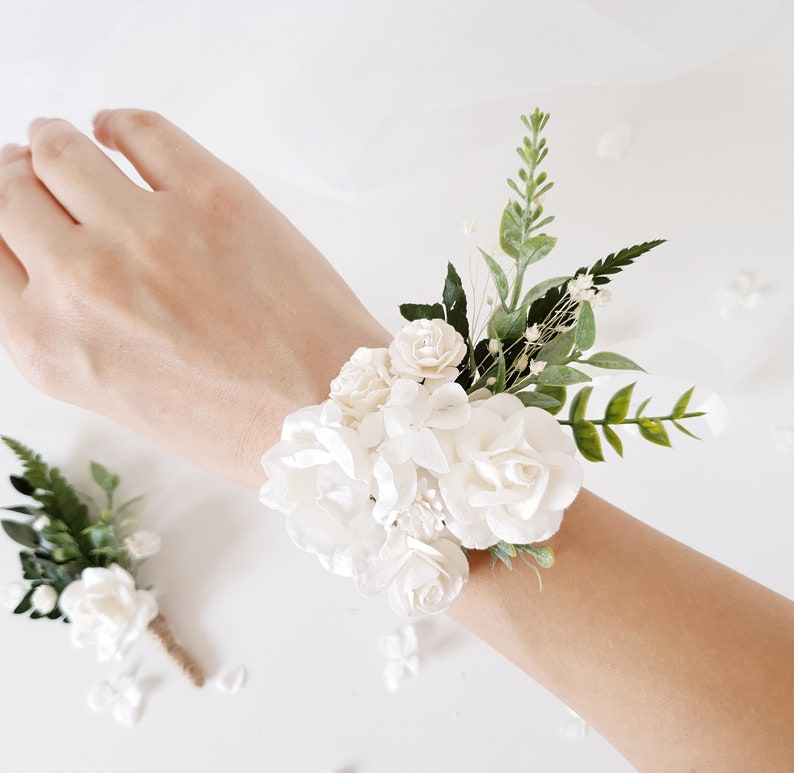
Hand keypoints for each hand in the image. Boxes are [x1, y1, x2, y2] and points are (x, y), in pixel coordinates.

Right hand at [0, 110, 386, 485]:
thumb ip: (68, 326)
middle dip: (18, 180)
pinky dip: (118, 124)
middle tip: (34, 172)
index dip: (1, 223)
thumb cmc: (234, 421)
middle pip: (8, 192)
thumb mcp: (118, 395)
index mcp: (48, 346)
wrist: (325, 412)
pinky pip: (138, 128)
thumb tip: (48, 253)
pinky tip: (117, 132)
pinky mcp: (211, 195)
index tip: (14, 210)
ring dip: (55, 142)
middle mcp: (81, 283)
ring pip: (59, 149)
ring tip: (68, 142)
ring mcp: (145, 231)